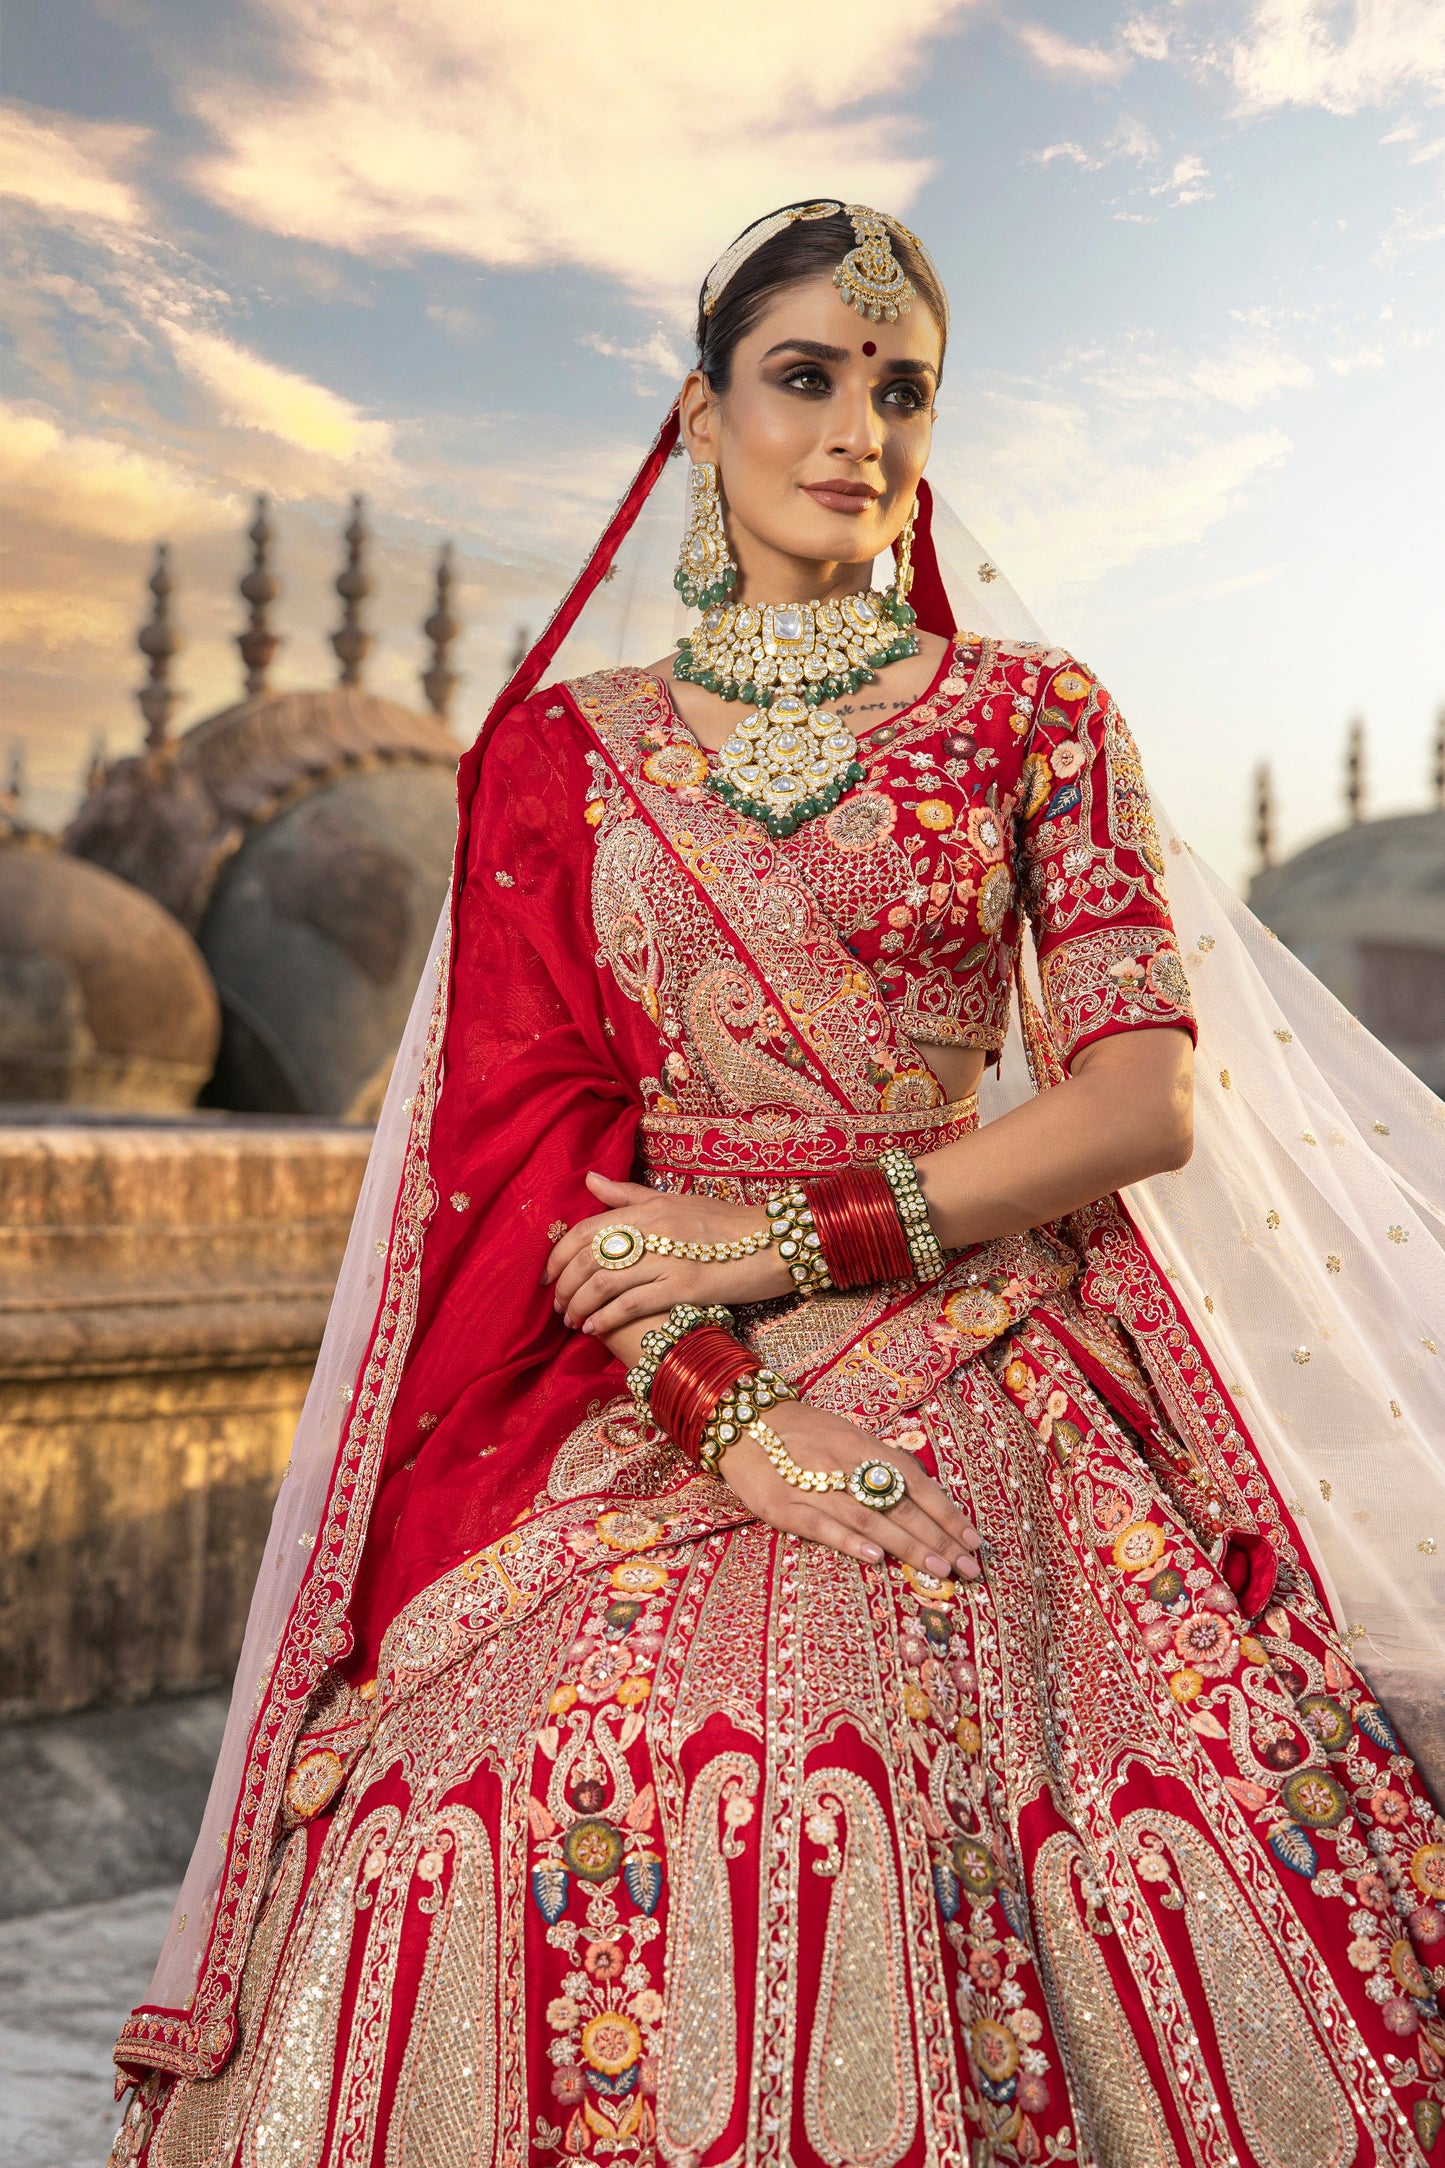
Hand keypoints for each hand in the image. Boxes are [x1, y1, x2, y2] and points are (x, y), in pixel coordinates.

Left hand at [545, 1172, 791, 1333]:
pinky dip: (606, 1317)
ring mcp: (668, 1258)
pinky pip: (632, 1303)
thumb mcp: (675, 1201)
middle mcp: (654, 1229)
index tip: (547, 1277)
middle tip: (556, 1305)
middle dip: (564, 1285)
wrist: (777, 1242)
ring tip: (572, 1321)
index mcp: (648, 1208)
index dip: (558, 1255)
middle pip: (589, 1257)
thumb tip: (589, 1181)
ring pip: (605, 1282)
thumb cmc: (727, 1224)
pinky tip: (594, 1329)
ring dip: (580, 1305)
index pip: (586, 1229)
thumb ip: (629, 1195)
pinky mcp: (685, 1286)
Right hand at [720, 1399, 981, 1581]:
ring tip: (937, 1570)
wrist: (742, 1422)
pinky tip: (876, 1560)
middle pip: (900, 1505)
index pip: (916, 1483)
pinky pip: (822, 1527)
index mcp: (864, 1446)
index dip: (947, 1513)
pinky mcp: (784, 1507)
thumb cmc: (802, 1433)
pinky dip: (850, 1543)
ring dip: (907, 1546)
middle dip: (938, 1539)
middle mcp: (845, 1464)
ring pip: (869, 1518)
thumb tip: (924, 1491)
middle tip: (968, 1568)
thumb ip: (881, 1463)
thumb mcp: (848, 1437)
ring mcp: (814, 1486)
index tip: (975, 1541)